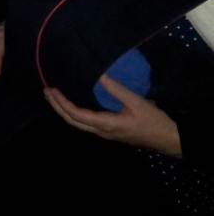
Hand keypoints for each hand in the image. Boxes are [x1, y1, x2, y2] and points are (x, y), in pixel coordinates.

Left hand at [44, 75, 181, 156]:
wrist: (170, 140)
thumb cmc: (154, 122)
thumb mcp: (137, 103)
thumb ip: (116, 90)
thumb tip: (98, 75)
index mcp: (106, 125)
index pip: (77, 115)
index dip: (62, 103)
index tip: (52, 90)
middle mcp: (102, 132)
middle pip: (72, 122)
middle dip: (57, 107)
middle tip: (46, 91)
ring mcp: (105, 133)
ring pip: (78, 124)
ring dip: (64, 110)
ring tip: (54, 96)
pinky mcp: (109, 131)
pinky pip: (86, 123)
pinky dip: (74, 113)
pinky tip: (72, 103)